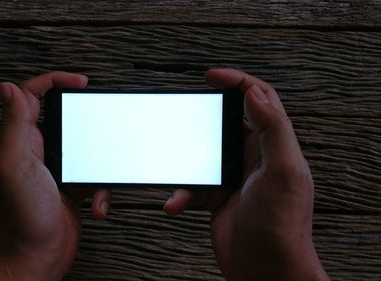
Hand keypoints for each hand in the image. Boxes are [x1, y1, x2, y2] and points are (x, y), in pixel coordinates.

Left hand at [0, 72, 110, 280]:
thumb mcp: (14, 166)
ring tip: (98, 179)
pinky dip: (100, 190)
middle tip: (100, 119)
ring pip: (82, 147)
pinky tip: (97, 205)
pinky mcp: (70, 187)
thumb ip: (13, 126)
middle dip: (82, 118)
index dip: (54, 81)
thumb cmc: (21, 219)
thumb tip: (7, 87)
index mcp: (18, 141)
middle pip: (60, 118)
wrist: (36, 259)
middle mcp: (35, 152)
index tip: (79, 82)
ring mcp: (54, 170)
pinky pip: (92, 176)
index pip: (31, 96)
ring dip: (97, 161)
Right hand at [163, 69, 328, 280]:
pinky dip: (179, 194)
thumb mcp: (283, 172)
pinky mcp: (216, 197)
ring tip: (170, 164)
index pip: (260, 99)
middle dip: (204, 115)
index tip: (211, 76)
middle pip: (226, 121)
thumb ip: (273, 129)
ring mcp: (233, 177)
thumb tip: (256, 91)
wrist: (265, 269)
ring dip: (184, 161)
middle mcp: (253, 157)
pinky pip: (191, 186)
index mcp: (273, 144)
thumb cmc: (282, 224)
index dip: (237, 81)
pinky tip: (174, 203)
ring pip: (202, 154)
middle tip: (184, 109)